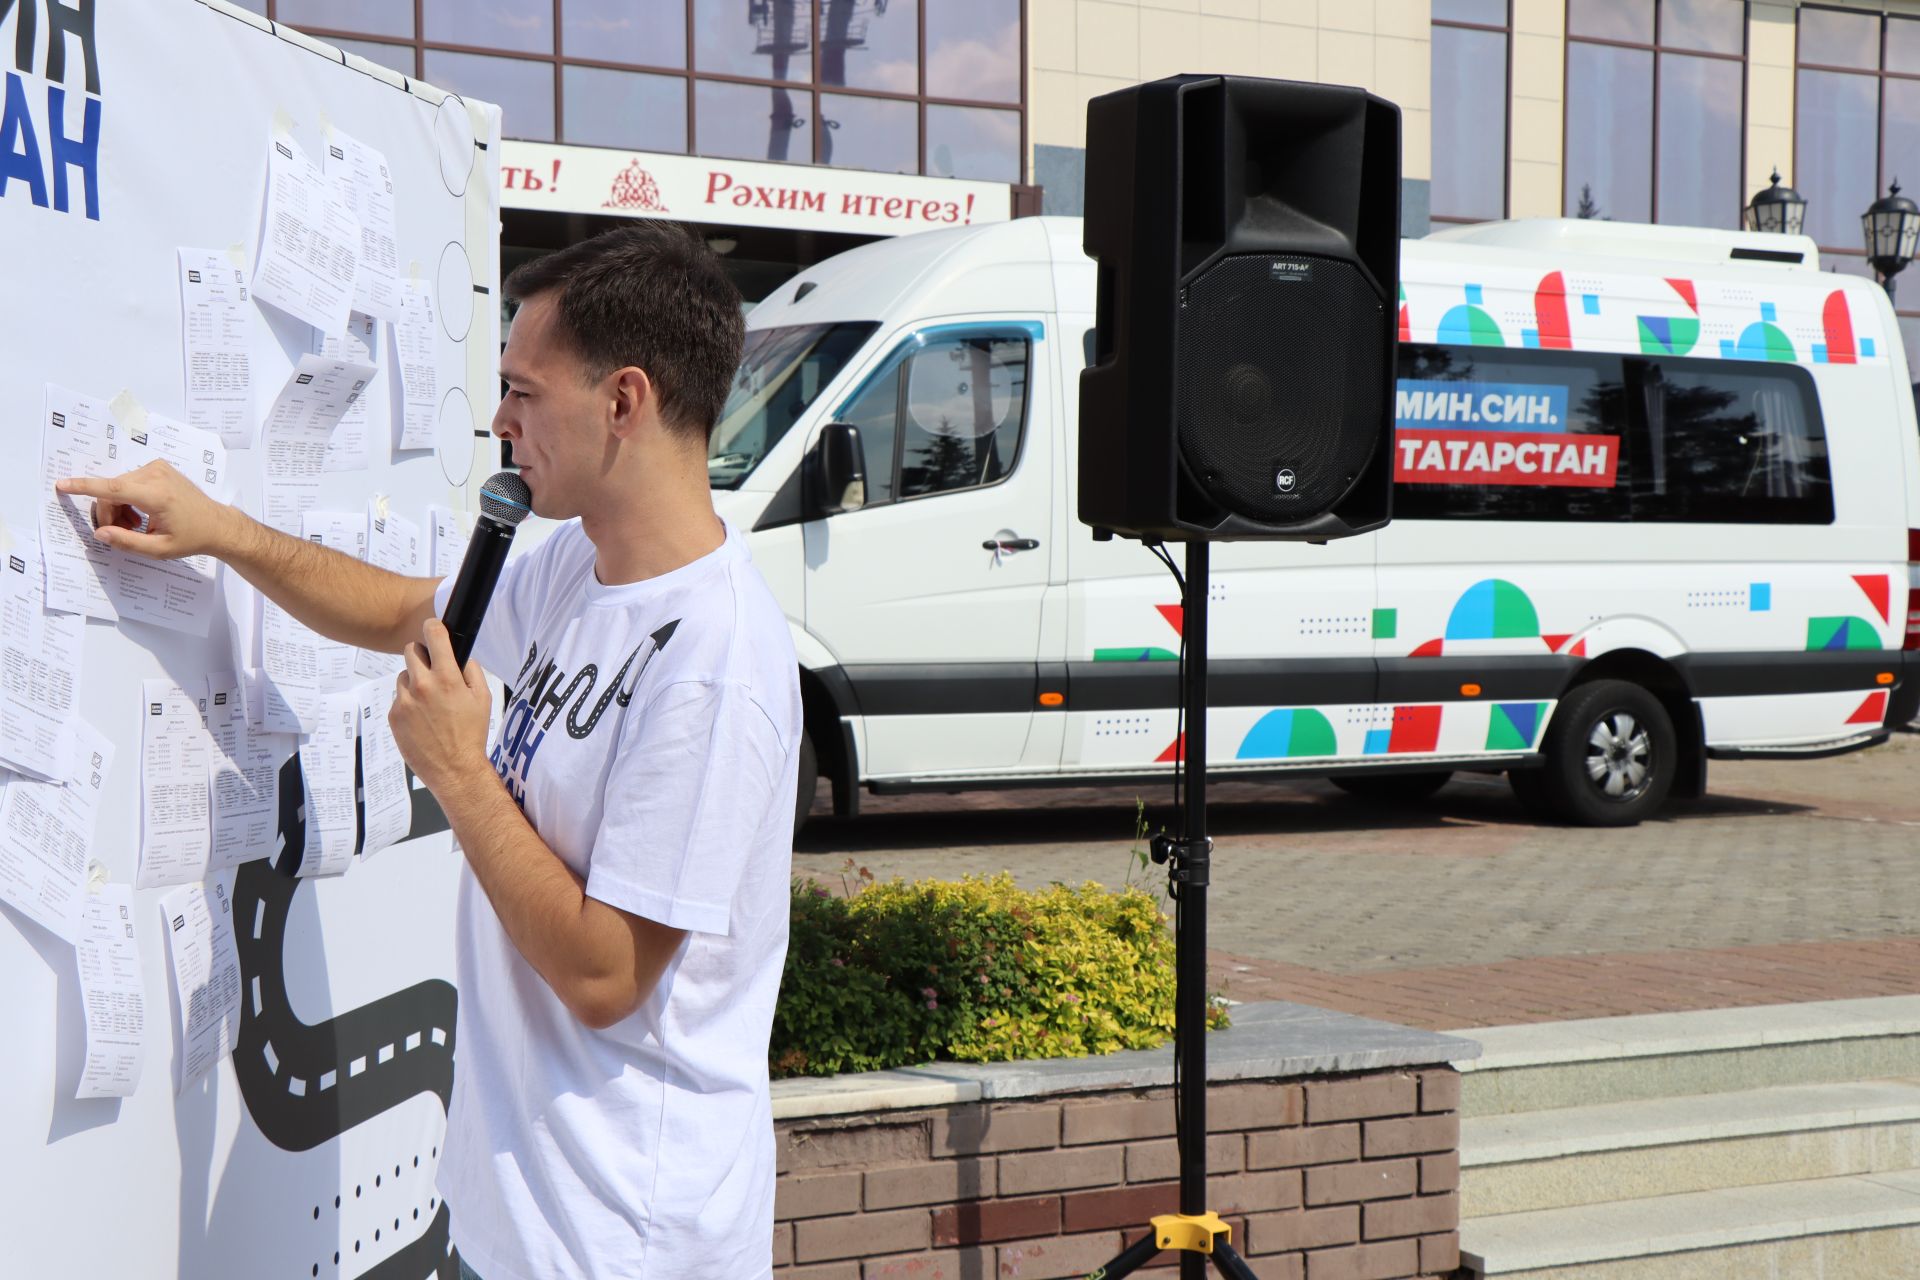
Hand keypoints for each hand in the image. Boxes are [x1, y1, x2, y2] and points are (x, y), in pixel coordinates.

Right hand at [54, 460, 235, 559]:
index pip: (113, 489)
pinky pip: (128, 482)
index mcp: (157, 495)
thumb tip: (100, 533)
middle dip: (109, 514)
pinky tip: (141, 514)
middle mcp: (156, 476)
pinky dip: (127, 498)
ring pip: (118, 487)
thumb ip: (127, 542)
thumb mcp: (160, 549)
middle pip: (112, 492)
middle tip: (122, 533)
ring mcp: (157, 468)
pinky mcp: (157, 467)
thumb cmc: (192, 538)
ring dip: (118, 507)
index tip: (63, 484)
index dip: (85, 487)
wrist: (218, 524)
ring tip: (135, 526)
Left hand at [390, 618, 495, 798]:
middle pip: (410, 650)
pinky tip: (422, 719)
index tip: (433, 628)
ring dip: (414, 682)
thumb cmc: (471, 734)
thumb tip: (459, 656)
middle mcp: (421, 686)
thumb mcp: (484, 699)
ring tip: (429, 702)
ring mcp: (404, 701)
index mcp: (446, 678)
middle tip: (432, 669)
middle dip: (422, 655)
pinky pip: (398, 698)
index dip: (433, 627)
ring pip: (403, 676)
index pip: (433, 636)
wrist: (454, 769)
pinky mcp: (393, 716)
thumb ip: (471, 672)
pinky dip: (408, 703)